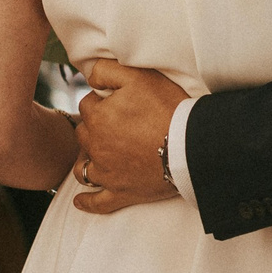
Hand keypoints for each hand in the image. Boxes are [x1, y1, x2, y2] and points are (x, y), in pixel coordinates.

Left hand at [71, 58, 183, 214]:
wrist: (191, 144)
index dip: (102, 100)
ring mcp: (106, 173)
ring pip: (83, 167)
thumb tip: (89, 75)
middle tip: (116, 123)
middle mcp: (95, 146)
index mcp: (97, 117)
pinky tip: (80, 201)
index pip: (87, 104)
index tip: (119, 101)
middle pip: (83, 133)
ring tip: (98, 155)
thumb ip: (107, 70)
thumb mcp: (138, 77)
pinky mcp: (121, 193)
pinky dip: (87, 201)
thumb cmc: (167, 107)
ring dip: (86, 160)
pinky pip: (97, 202)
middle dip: (94, 127)